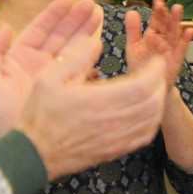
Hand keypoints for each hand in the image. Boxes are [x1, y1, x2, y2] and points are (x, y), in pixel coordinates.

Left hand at [0, 0, 101, 135]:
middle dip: (75, 19)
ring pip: (71, 50)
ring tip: (98, 18)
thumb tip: (5, 27)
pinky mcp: (62, 92)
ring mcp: (51, 78)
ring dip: (85, 34)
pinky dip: (88, 58)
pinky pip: (78, 71)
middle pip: (59, 36)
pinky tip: (98, 45)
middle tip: (91, 5)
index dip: (54, 13)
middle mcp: (37, 65)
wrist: (9, 141)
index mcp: (17, 58)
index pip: (39, 29)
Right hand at [19, 42, 167, 180]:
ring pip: (152, 118)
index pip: (142, 84)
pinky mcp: (116, 150)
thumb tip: (95, 41)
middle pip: (153, 101)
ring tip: (154, 89)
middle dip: (160, 83)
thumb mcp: (49, 79)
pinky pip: (145, 136)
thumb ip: (75, 59)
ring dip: (159, 101)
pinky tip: (147, 112)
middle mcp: (112, 121)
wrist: (32, 152)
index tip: (157, 60)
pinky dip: (152, 121)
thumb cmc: (39, 115)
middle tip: (157, 72)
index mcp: (98, 101)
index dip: (155, 71)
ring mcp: (116, 138)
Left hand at [125, 0, 192, 87]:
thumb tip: (131, 12)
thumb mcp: (133, 46)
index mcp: (153, 35)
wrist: (147, 87)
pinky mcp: (176, 60)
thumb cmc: (141, 67)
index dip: (157, 11)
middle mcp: (163, 41)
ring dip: (176, 21)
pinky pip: (182, 49)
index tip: (158, 0)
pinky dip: (186, 41)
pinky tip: (190, 31)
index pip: (156, 20)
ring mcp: (170, 50)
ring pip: (175, 33)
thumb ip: (133, 30)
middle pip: (166, 25)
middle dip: (166, 14)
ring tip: (177, 9)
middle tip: (164, 4)